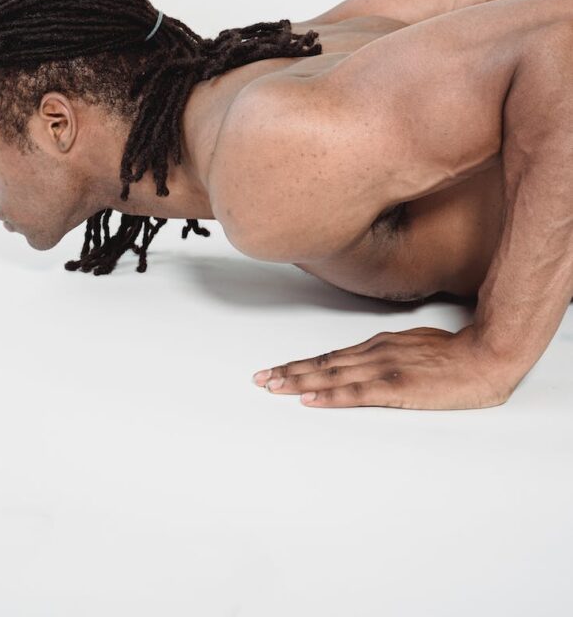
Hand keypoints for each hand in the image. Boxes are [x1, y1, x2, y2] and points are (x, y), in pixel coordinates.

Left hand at [252, 325, 518, 409]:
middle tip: (260, 379)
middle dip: (289, 372)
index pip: (331, 356)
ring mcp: (384, 369)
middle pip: (323, 364)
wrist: (485, 355)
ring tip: (272, 387)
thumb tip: (369, 362)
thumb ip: (389, 353)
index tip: (276, 369)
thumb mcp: (414, 346)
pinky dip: (330, 396)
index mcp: (378, 346)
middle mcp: (374, 354)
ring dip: (299, 382)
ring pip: (332, 375)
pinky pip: (356, 393)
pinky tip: (310, 399)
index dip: (302, 364)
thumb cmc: (456, 353)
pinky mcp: (397, 388)